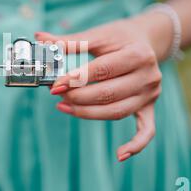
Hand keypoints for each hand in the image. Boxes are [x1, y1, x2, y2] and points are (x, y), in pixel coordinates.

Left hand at [35, 14, 170, 161]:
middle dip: (78, 97)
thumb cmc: (119, 38)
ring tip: (64, 107)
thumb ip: (69, 41)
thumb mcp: (98, 35)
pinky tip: (119, 155)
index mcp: (138, 54)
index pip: (102, 70)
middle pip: (109, 94)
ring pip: (117, 112)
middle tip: (57, 94)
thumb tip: (40, 38)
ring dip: (88, 113)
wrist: (146, 41)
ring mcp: (150, 94)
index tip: (55, 84)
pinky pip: (146, 131)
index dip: (76, 79)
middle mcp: (149, 76)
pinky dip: (135, 145)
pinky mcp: (149, 107)